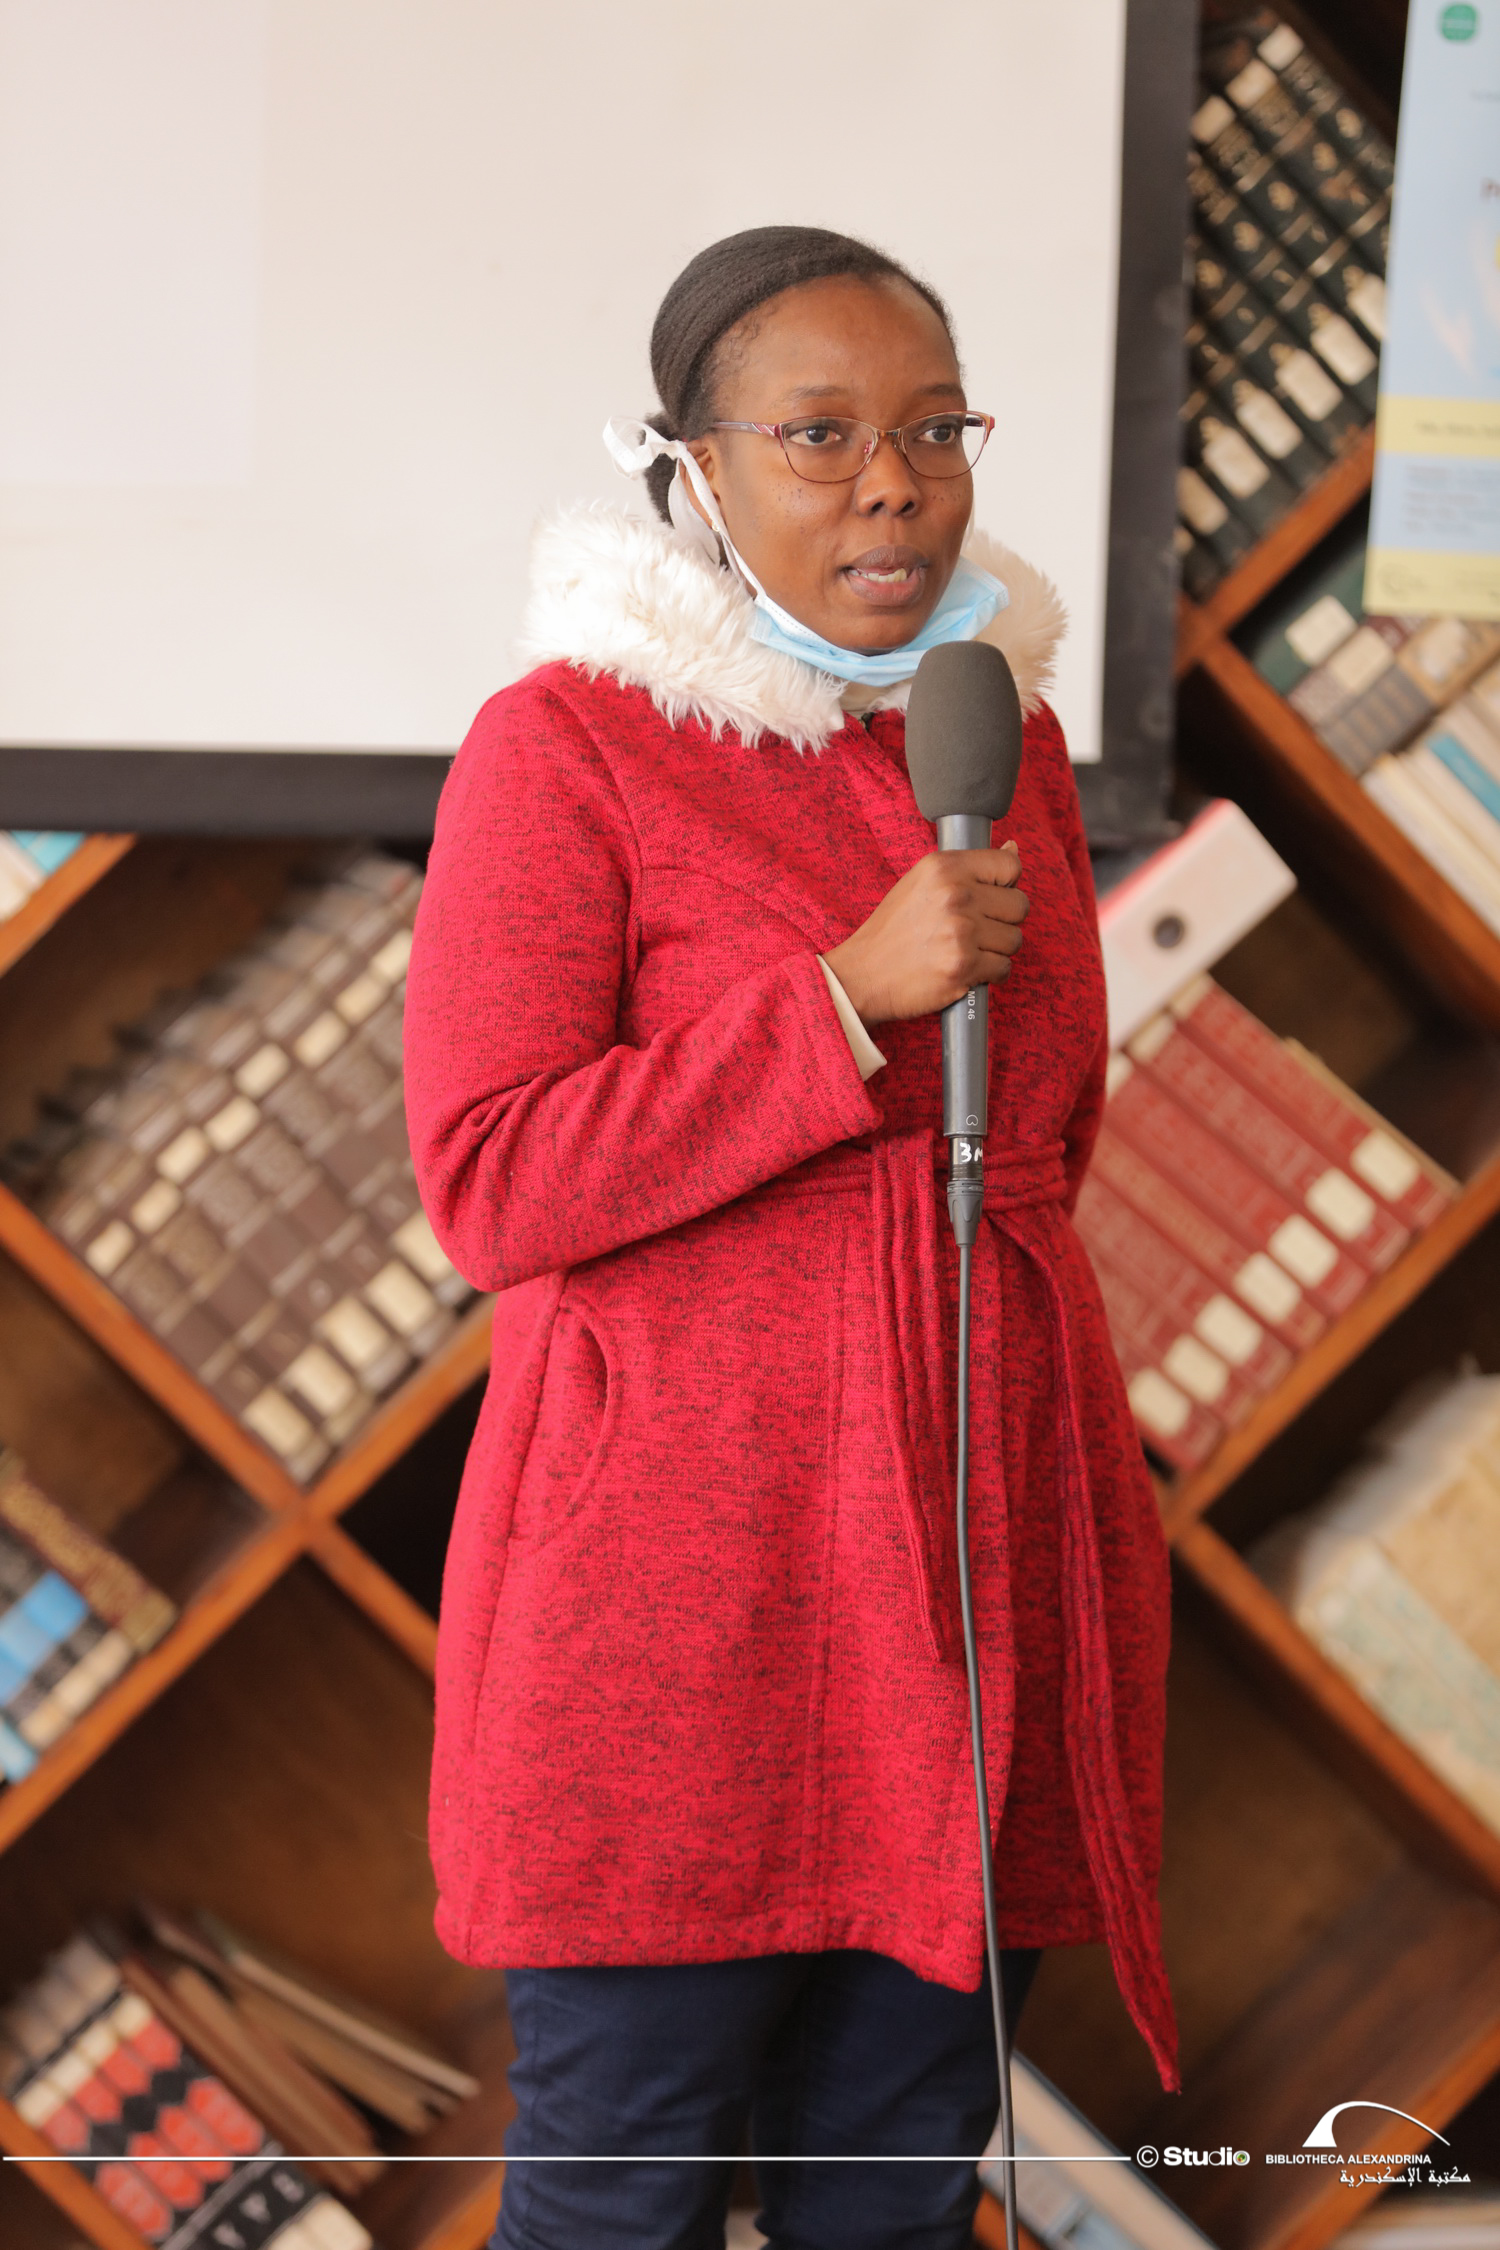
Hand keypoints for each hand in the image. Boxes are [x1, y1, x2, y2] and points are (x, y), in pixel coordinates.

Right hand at [822, 844, 1027, 1028]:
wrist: (863, 974)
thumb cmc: (893, 930)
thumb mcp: (922, 882)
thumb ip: (967, 868)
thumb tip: (1013, 848)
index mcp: (944, 867)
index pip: (1009, 865)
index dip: (1007, 884)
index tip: (993, 897)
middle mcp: (955, 894)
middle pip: (1019, 906)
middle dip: (1003, 921)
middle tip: (977, 930)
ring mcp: (961, 931)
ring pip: (1014, 939)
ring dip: (997, 949)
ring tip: (967, 950)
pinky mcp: (964, 966)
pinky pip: (1004, 968)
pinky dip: (990, 973)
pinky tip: (967, 969)